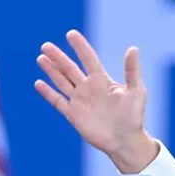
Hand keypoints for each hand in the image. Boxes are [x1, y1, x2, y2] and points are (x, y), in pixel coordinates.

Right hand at [35, 29, 157, 173]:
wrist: (125, 142)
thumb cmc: (133, 117)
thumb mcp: (136, 91)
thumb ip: (132, 71)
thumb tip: (133, 49)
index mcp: (102, 80)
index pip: (88, 59)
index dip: (80, 47)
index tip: (71, 34)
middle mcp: (89, 88)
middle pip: (70, 69)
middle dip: (58, 57)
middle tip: (45, 46)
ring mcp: (80, 101)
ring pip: (62, 82)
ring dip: (51, 70)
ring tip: (41, 58)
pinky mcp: (74, 115)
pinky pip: (58, 102)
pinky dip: (48, 93)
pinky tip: (38, 83)